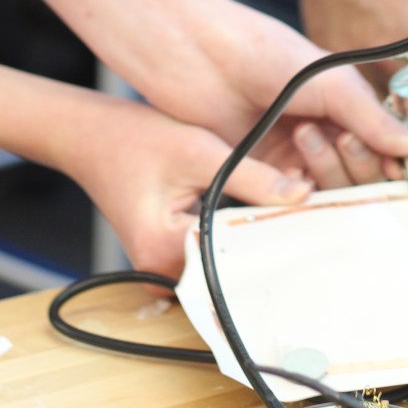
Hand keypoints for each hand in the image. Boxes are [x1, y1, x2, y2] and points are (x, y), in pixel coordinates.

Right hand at [59, 96, 400, 277]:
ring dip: (256, 235)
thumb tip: (302, 194)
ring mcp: (165, 266)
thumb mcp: (200, 149)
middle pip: (232, 267)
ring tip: (299, 215)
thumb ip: (252, 175)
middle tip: (319, 229)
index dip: (278, 245)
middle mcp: (163, 272)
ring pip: (225, 258)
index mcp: (165, 252)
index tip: (317, 237)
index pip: (235, 262)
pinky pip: (212, 248)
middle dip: (272, 242)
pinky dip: (236, 228)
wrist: (88, 135)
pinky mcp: (171, 251)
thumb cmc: (133, 137)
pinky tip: (266, 208)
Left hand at [115, 0, 407, 179]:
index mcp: (342, 109)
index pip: (380, 150)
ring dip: (322, 174)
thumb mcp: (330, 81)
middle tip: (337, 137)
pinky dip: (295, 204)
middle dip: (355, 165)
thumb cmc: (265, 52)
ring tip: (300, 136)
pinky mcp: (256, 177)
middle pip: (356, 177)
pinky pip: (287, 206)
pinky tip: (292, 185)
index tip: (397, 172)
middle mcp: (319, 135)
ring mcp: (287, 157)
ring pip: (325, 194)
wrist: (199, 56)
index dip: (389, 163)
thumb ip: (376, 120)